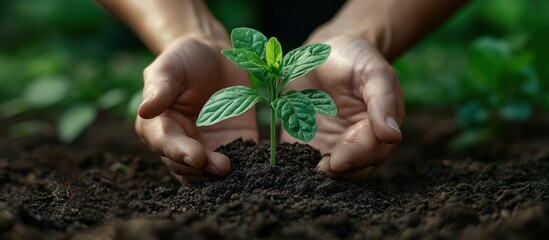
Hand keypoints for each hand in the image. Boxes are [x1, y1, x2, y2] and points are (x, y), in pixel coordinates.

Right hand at [135, 36, 257, 182]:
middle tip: (221, 166)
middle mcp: (179, 143)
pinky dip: (242, 170)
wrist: (217, 57)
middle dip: (202, 168)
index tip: (195, 157)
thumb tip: (144, 109)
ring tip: (233, 168)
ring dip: (218, 174)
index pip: (165, 144)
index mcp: (158, 125)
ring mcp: (206, 148)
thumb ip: (159, 88)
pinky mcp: (232, 147)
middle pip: (185, 165)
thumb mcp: (170, 67)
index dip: (179, 152)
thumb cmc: (186, 59)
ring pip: (206, 173)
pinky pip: (236, 164)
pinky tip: (252, 169)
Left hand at [281, 35, 403, 178]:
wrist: (329, 48)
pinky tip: (286, 167)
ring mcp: (331, 143)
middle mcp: (355, 141)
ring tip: (303, 173)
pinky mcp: (307, 141)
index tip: (339, 161)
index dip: (356, 157)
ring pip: (329, 169)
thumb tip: (393, 137)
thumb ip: (382, 103)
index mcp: (377, 128)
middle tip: (321, 170)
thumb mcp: (374, 73)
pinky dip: (296, 165)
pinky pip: (302, 159)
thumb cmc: (357, 58)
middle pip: (352, 167)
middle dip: (338, 171)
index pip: (371, 151)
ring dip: (318, 173)